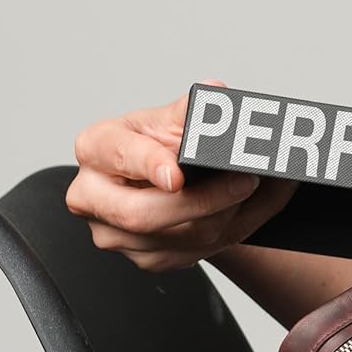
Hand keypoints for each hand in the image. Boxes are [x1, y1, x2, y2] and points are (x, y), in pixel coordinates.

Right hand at [66, 81, 296, 269]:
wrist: (166, 178)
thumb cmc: (157, 143)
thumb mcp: (169, 118)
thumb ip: (189, 108)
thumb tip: (214, 93)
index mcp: (96, 150)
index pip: (117, 156)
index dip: (148, 165)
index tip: (178, 175)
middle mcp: (94, 197)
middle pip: (143, 214)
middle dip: (204, 200)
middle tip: (246, 181)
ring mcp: (116, 234)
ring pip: (178, 238)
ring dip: (228, 216)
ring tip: (258, 188)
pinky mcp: (146, 258)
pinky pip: (196, 252)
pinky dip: (234, 229)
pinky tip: (251, 207)